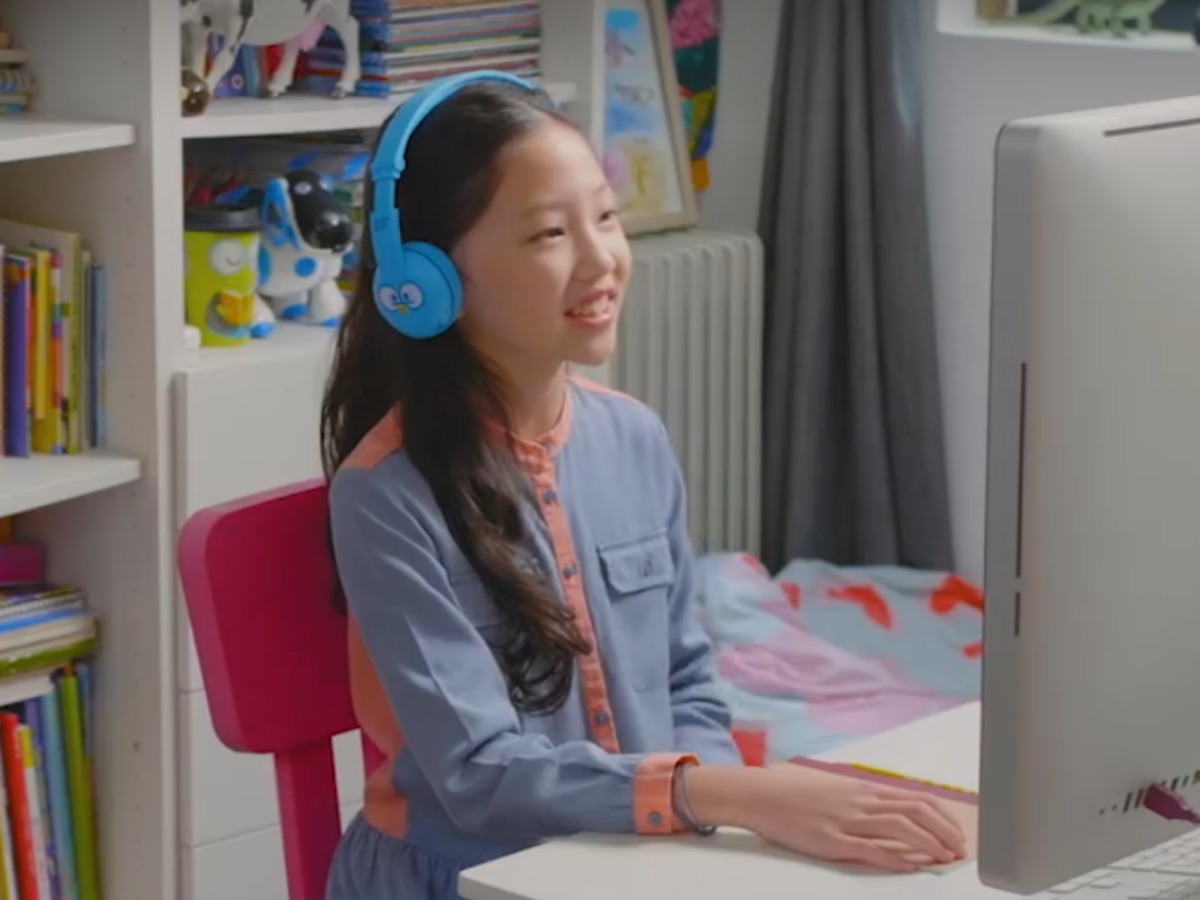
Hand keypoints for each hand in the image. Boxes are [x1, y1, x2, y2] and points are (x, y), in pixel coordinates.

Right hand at [742, 764, 968, 872]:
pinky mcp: (831, 840)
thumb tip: (889, 811)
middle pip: (916, 811)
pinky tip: (909, 865)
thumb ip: (862, 800)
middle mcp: (861, 802)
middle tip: (960, 850)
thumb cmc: (795, 793)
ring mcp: (847, 820)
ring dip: (928, 844)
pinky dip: (893, 856)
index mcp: (864, 790)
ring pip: (899, 827)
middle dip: (944, 832)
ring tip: (944, 859)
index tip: (957, 833)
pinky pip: (869, 848)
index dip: (943, 817)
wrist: (761, 795)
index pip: (916, 799)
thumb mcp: (835, 790)